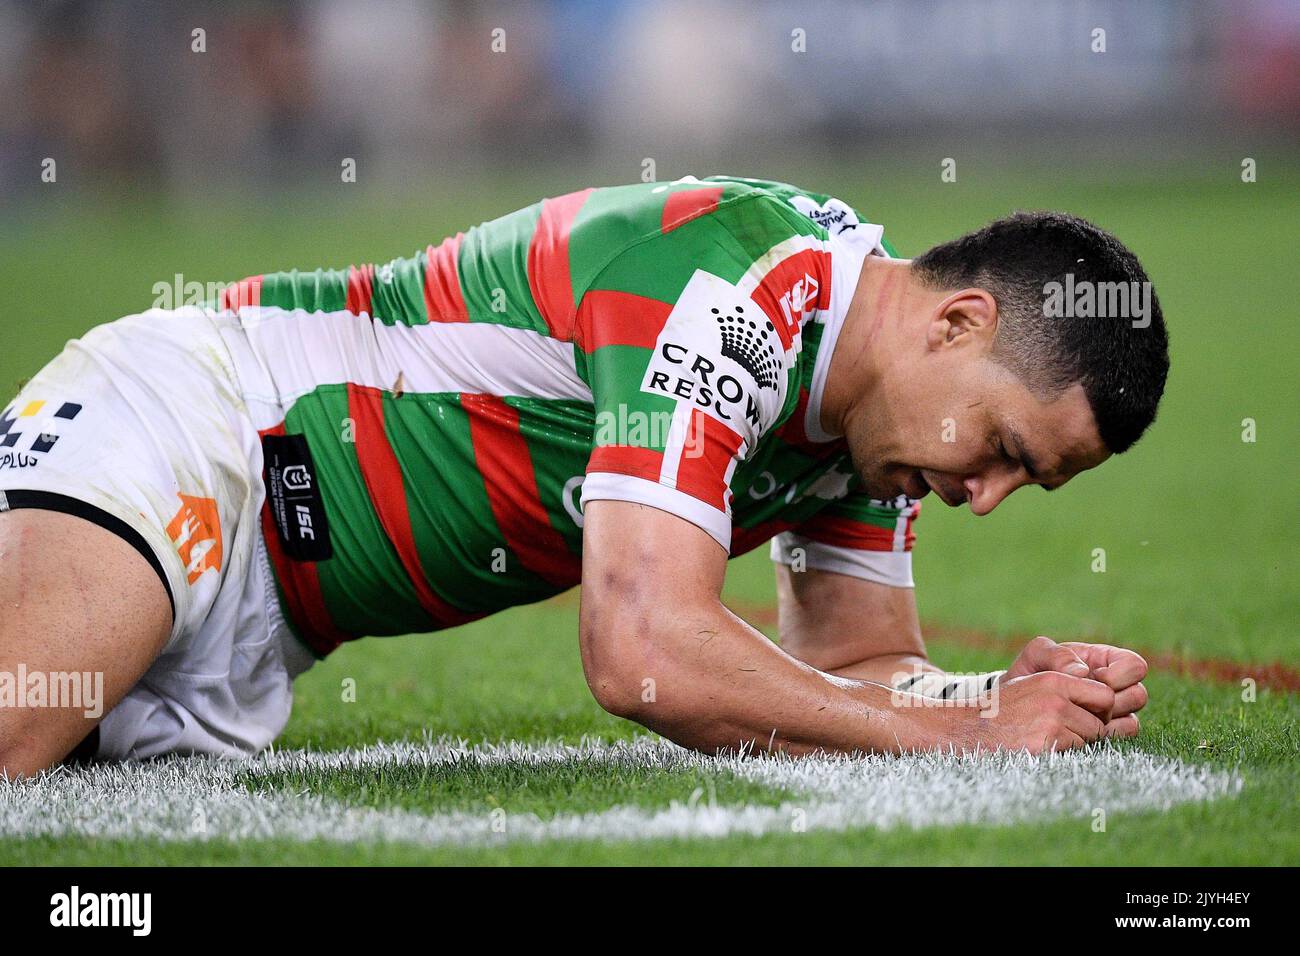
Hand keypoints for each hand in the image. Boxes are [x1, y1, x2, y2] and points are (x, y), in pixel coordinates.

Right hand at [974, 671, 1137, 753]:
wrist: (968, 728)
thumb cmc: (1004, 709)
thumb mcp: (1032, 685)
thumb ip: (1068, 688)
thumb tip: (1112, 702)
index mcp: (1053, 679)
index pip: (1105, 695)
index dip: (1100, 708)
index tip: (1086, 714)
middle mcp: (1055, 699)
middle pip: (1101, 722)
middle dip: (1089, 729)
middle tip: (1062, 730)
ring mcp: (1051, 722)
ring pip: (1091, 739)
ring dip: (1076, 742)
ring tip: (1047, 737)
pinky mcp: (1046, 745)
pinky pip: (1075, 753)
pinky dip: (1064, 753)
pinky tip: (1042, 747)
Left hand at [1003, 636, 1148, 722]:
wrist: (1018, 706)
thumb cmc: (1030, 675)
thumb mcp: (1036, 656)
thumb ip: (1056, 654)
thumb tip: (1083, 672)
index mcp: (1106, 662)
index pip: (1135, 666)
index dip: (1120, 673)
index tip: (1096, 677)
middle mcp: (1116, 689)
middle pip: (1138, 696)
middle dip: (1111, 700)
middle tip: (1082, 702)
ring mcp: (1114, 714)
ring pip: (1132, 722)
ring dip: (1106, 720)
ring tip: (1076, 716)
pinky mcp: (1106, 735)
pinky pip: (1119, 740)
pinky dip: (1101, 736)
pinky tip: (1077, 731)